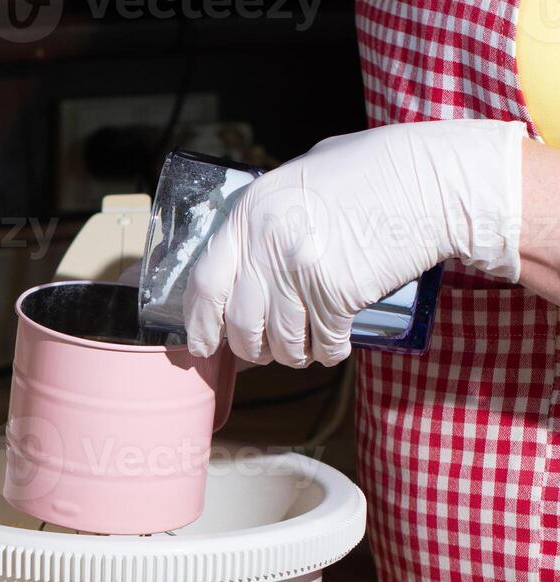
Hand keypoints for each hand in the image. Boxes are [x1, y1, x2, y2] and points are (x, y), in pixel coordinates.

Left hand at [183, 119, 526, 365]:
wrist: (435, 180)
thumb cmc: (373, 173)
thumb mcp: (302, 177)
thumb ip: (266, 217)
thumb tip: (240, 263)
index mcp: (250, 211)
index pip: (205, 282)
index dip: (200, 323)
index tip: (201, 344)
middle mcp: (267, 242)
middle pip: (240, 322)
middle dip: (249, 348)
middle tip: (262, 352)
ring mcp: (301, 270)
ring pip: (280, 341)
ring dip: (291, 355)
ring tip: (302, 349)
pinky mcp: (338, 293)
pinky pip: (321, 343)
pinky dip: (327, 352)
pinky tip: (332, 346)